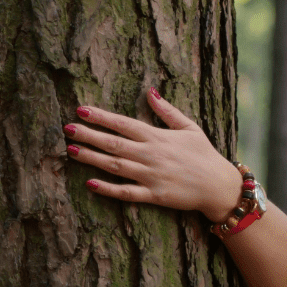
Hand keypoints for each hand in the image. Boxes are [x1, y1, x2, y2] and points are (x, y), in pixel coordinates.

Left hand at [64, 87, 242, 221]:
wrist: (219, 186)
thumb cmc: (204, 154)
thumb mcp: (189, 126)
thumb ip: (166, 110)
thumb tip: (149, 90)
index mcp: (157, 137)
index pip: (123, 123)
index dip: (101, 116)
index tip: (81, 110)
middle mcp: (151, 155)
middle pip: (114, 143)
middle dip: (89, 135)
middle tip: (67, 128)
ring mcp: (151, 176)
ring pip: (116, 166)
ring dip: (92, 158)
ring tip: (71, 151)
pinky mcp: (154, 196)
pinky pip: (127, 193)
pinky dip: (109, 189)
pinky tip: (90, 183)